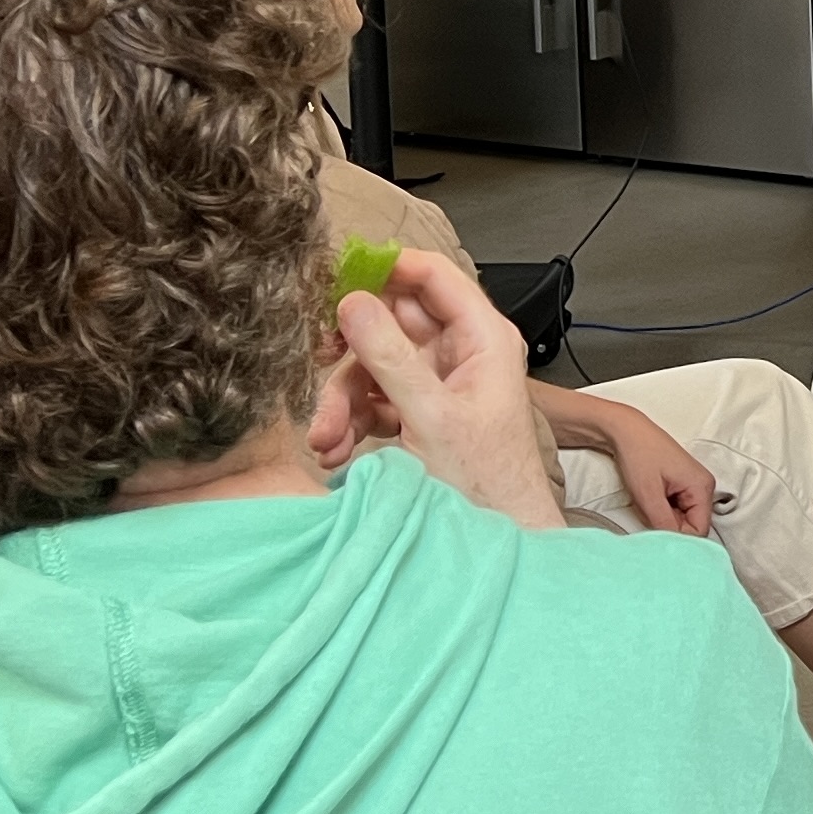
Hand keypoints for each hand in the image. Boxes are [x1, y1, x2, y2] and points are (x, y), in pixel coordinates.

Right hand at [324, 250, 564, 530]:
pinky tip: (335, 451)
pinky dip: (351, 422)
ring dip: (342, 399)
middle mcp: (461, 353)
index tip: (337, 277)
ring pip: (375, 366)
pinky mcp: (419, 415)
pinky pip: (374, 401)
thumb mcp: (430, 416)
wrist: (495, 544)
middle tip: (317, 358)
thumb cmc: (486, 483)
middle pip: (392, 322)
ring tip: (325, 439)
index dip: (385, 269)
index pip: (432, 277)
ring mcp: (438, 384)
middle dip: (350, 349)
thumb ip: (390, 358)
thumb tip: (352, 302)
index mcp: (482, 338)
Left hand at [565, 393, 718, 533]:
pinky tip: (651, 499)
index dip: (678, 538)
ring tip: (648, 504)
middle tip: (648, 515)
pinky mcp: (684, 484)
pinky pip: (679, 509)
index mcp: (702, 488)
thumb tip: (675, 548)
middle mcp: (704, 487)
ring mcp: (694, 485)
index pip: (700, 531)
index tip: (656, 533)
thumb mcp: (648, 495)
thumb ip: (663, 524)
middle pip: (693, 525)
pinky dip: (663, 511)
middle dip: (670, 527)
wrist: (626, 431)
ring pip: (684, 519)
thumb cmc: (638, 457)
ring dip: (665, 519)